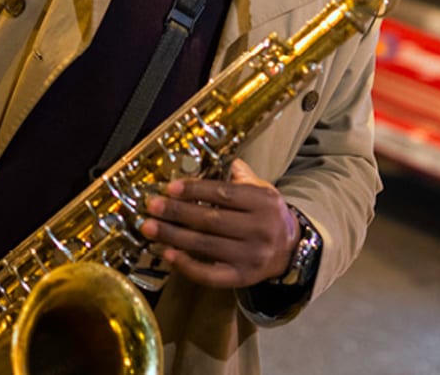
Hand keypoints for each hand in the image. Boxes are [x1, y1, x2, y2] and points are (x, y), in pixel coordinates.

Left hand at [138, 159, 297, 287]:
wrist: (289, 250)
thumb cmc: (268, 215)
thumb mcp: (263, 190)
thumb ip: (241, 177)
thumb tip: (216, 162)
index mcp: (264, 202)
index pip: (224, 194)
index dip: (195, 190)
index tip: (170, 188)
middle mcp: (260, 229)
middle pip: (211, 220)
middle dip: (177, 212)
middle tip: (152, 206)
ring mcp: (250, 256)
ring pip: (205, 245)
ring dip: (173, 236)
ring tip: (149, 228)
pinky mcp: (241, 277)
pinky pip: (209, 273)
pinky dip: (186, 265)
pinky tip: (168, 254)